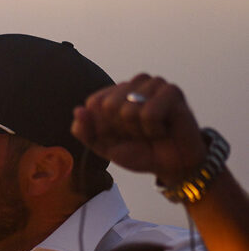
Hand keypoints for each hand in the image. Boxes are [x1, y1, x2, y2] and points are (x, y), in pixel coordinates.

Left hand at [71, 74, 207, 187]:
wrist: (172, 166)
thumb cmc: (140, 152)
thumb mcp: (105, 147)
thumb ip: (86, 132)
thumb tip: (78, 110)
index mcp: (116, 93)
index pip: (93, 104)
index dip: (104, 128)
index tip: (120, 135)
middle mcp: (134, 84)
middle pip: (108, 105)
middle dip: (121, 129)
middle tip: (139, 134)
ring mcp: (154, 84)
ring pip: (129, 109)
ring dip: (138, 130)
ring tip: (152, 131)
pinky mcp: (172, 91)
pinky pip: (150, 113)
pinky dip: (154, 129)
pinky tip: (163, 129)